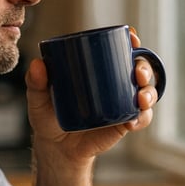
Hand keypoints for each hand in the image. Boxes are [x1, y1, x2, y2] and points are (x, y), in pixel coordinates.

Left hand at [24, 29, 158, 164]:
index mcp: (98, 69)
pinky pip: (141, 118)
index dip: (131, 42)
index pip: (119, 50)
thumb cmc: (48, 116)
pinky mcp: (124, 123)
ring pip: (146, 92)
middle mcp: (115, 82)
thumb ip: (36, 83)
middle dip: (145, 67)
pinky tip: (134, 121)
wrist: (56, 147)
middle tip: (137, 73)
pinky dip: (142, 118)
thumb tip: (37, 64)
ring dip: (149, 93)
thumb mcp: (39, 99)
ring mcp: (122, 102)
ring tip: (140, 99)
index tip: (132, 38)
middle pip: (139, 68)